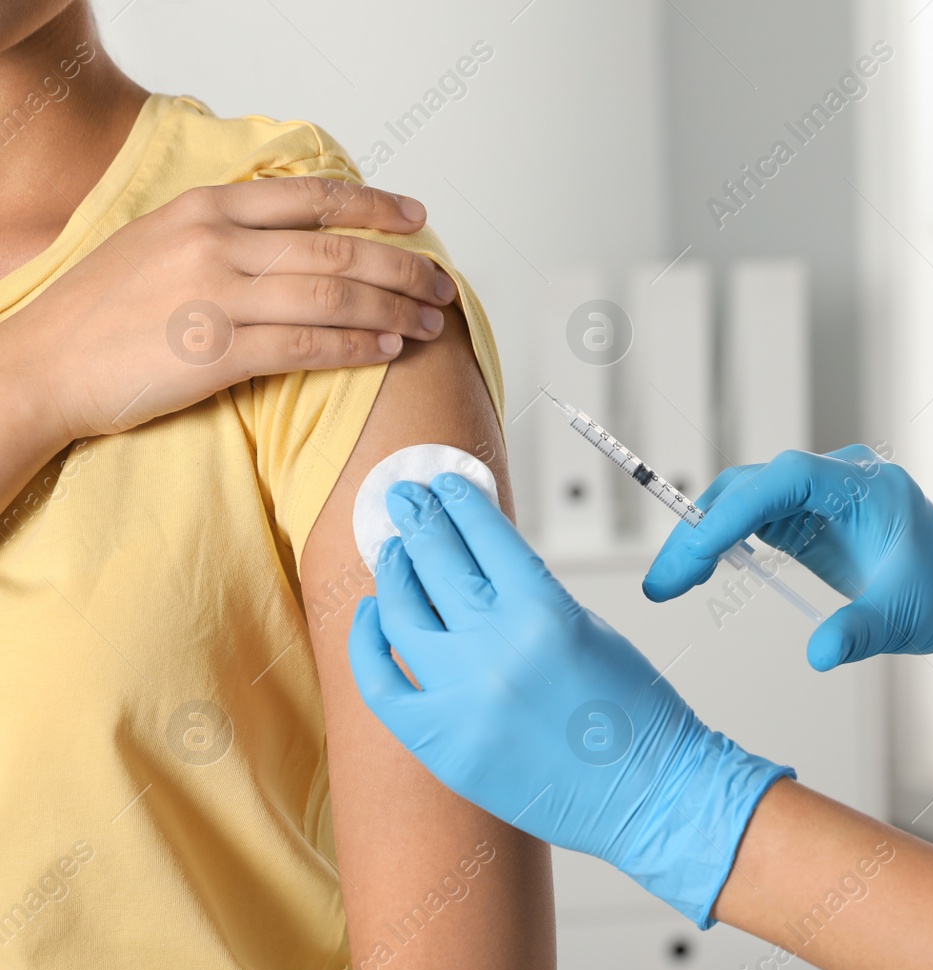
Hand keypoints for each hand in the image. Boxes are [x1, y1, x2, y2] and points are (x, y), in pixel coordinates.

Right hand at [4, 176, 457, 443]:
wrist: (44, 364)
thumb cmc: (106, 310)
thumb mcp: (163, 242)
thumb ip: (230, 232)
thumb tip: (305, 236)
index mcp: (206, 209)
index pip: (312, 198)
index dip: (375, 207)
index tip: (417, 219)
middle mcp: (216, 244)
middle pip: (338, 250)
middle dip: (404, 268)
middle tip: (442, 285)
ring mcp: (216, 297)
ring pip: (333, 298)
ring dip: (393, 310)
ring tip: (427, 323)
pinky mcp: (216, 353)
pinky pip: (307, 346)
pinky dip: (356, 347)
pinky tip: (385, 350)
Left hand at [348, 475, 792, 927]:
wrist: (650, 795)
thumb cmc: (636, 715)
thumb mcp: (590, 628)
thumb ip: (530, 597)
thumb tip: (478, 567)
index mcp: (544, 612)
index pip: (484, 535)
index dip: (459, 503)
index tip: (445, 486)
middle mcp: (497, 650)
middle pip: (438, 565)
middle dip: (419, 522)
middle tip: (406, 500)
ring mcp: (463, 700)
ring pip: (402, 616)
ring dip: (394, 575)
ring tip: (393, 553)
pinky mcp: (444, 746)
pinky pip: (383, 685)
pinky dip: (370, 644)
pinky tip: (372, 616)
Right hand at [642, 445, 932, 671]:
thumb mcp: (906, 621)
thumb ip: (861, 633)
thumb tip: (819, 654)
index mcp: (866, 488)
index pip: (785, 481)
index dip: (734, 510)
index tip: (696, 548)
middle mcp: (838, 479)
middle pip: (752, 485)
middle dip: (701, 529)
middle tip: (663, 583)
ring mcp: (821, 494)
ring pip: (745, 498)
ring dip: (703, 535)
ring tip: (669, 584)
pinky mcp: (811, 514)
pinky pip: (755, 517)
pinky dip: (723, 541)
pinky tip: (700, 573)